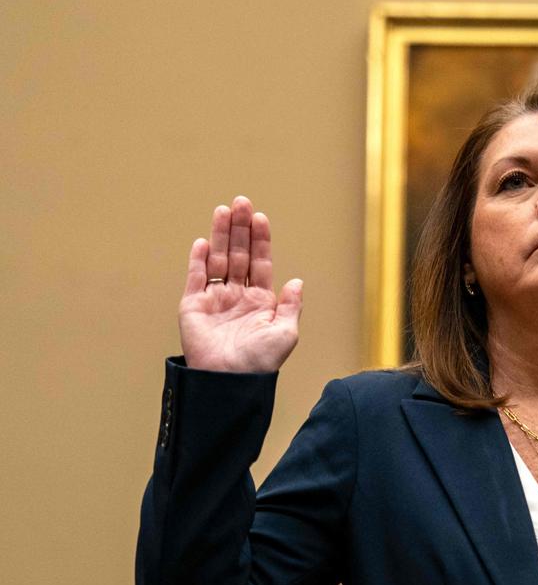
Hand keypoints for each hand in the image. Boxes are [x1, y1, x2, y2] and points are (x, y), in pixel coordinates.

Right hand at [178, 196, 302, 372]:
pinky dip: (199, 260)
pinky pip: (196, 278)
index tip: (261, 218)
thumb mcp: (285, 333)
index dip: (261, 241)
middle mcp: (237, 296)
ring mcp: (214, 300)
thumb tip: (296, 281)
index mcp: (260, 302)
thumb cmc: (260, 362)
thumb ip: (290, 306)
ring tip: (224, 211)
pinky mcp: (193, 307)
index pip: (261, 263)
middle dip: (240, 229)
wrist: (230, 381)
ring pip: (218, 260)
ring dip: (221, 235)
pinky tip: (204, 241)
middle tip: (242, 203)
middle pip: (238, 254)